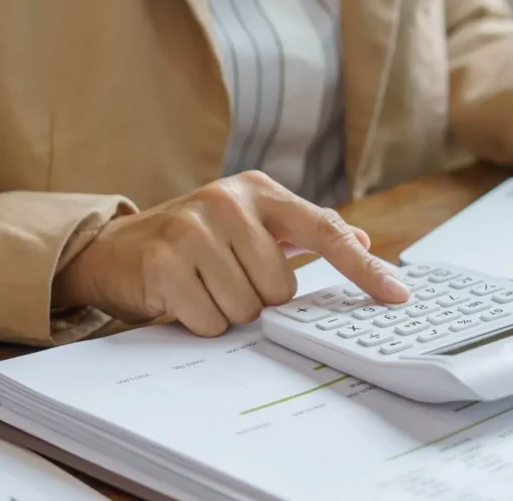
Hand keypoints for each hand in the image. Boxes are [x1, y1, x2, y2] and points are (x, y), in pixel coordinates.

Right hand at [52, 171, 409, 335]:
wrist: (114, 249)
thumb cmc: (192, 241)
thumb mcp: (248, 225)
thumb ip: (303, 232)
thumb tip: (364, 240)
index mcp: (258, 190)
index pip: (324, 229)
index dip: (363, 266)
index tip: (397, 294)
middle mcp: (228, 201)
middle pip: (281, 287)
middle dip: (257, 298)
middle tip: (225, 280)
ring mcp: (194, 228)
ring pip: (247, 307)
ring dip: (226, 311)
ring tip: (201, 286)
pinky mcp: (166, 261)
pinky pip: (210, 320)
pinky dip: (199, 321)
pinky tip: (181, 297)